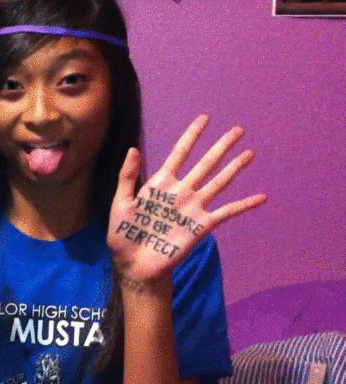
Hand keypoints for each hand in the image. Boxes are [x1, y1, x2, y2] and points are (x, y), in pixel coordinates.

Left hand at [108, 115, 265, 288]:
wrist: (134, 265)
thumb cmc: (123, 234)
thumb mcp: (120, 203)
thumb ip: (127, 176)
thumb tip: (133, 148)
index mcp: (160, 183)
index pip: (180, 153)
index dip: (192, 135)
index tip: (205, 118)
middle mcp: (181, 191)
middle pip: (205, 163)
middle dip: (221, 146)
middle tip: (238, 130)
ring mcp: (193, 207)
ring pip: (218, 182)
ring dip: (234, 168)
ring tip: (249, 153)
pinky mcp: (201, 226)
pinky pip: (227, 212)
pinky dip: (244, 205)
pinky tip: (262, 197)